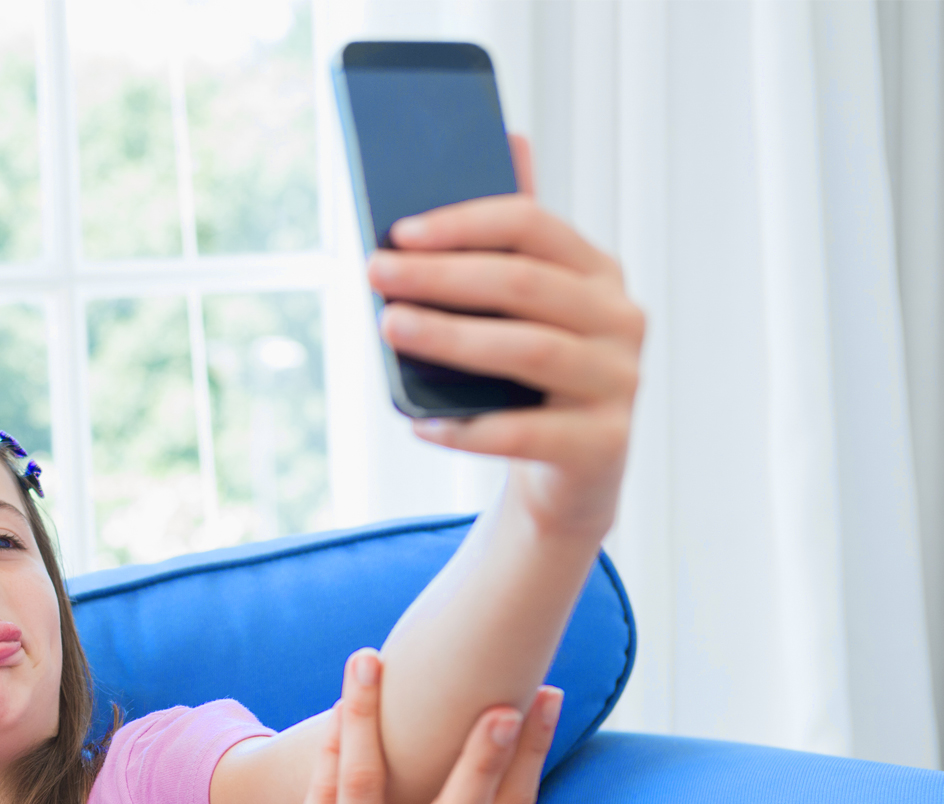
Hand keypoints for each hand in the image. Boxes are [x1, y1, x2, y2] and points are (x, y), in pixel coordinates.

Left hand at [223, 648, 561, 803]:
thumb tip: (457, 776)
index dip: (530, 756)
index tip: (546, 699)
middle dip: (487, 752)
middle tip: (506, 695)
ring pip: (369, 786)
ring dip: (369, 718)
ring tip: (369, 661)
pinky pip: (318, 801)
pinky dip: (327, 752)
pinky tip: (333, 712)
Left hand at [365, 134, 642, 540]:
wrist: (570, 475)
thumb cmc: (531, 378)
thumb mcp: (520, 308)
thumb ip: (511, 238)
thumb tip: (508, 137)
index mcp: (596, 273)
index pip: (532, 226)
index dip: (464, 223)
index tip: (398, 231)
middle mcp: (619, 319)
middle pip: (524, 284)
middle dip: (442, 276)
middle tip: (376, 274)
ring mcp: (618, 382)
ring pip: (530, 350)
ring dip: (451, 337)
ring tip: (390, 328)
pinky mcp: (604, 445)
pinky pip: (528, 433)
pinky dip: (469, 428)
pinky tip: (421, 423)